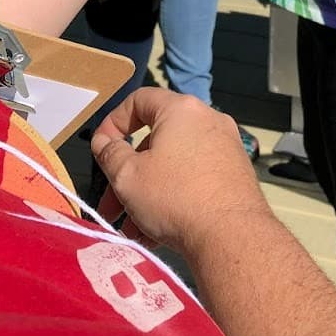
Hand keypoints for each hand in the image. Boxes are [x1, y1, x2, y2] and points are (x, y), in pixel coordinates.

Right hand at [92, 89, 274, 255]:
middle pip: (155, 141)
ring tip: (131, 229)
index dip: (113, 122)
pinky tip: (155, 233)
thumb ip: (109, 153)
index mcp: (182, 110)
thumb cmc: (175, 197)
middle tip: (111, 205)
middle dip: (127, 175)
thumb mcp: (128, 176)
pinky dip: (172, 199)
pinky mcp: (235, 174)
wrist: (232, 235)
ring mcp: (225, 148)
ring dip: (146, 194)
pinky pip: (194, 180)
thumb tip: (103, 140)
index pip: (139, 100)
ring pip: (173, 166)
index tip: (101, 149)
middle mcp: (208, 121)